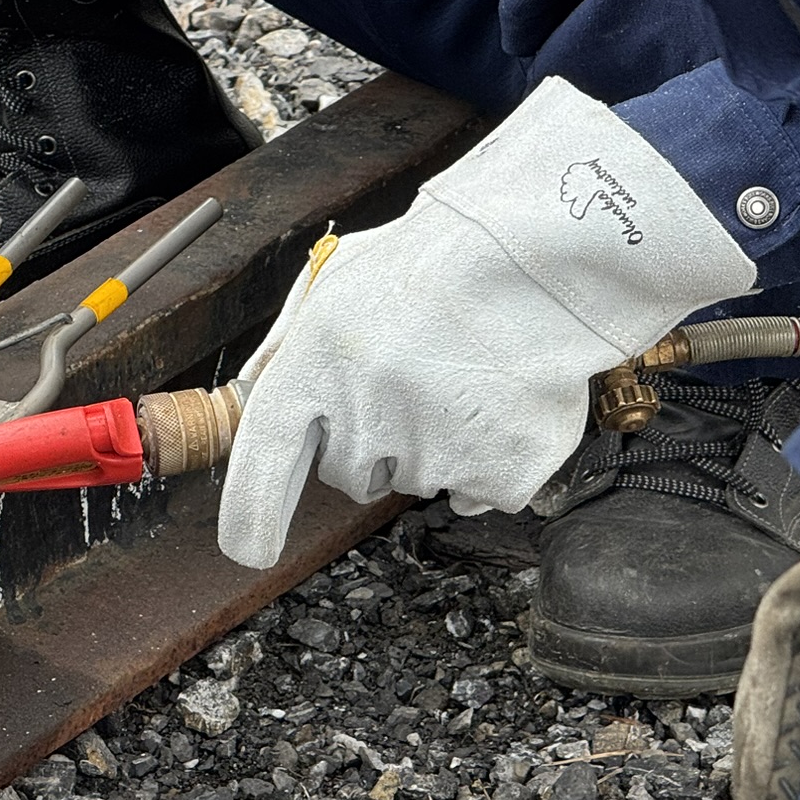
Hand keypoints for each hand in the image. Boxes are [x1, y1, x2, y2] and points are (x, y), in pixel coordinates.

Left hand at [218, 76, 755, 568]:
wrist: (549, 252)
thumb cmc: (440, 258)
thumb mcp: (338, 280)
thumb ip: (288, 339)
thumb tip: (250, 386)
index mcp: (313, 368)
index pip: (261, 468)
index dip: (250, 518)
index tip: (251, 547)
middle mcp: (366, 420)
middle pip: (350, 475)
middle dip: (373, 441)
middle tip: (415, 377)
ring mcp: (434, 454)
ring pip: (417, 480)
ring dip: (437, 443)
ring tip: (467, 374)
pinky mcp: (500, 474)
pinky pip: (481, 492)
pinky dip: (493, 459)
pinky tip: (503, 402)